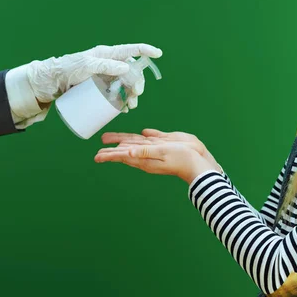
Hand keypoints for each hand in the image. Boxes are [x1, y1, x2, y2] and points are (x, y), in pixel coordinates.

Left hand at [26, 43, 161, 109]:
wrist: (49, 83)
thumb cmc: (66, 70)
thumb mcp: (85, 66)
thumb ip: (104, 65)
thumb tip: (126, 68)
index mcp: (107, 54)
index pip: (130, 50)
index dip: (145, 51)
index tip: (158, 54)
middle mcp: (109, 64)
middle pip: (131, 71)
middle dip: (138, 83)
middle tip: (137, 94)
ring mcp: (105, 77)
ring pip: (126, 84)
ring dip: (132, 95)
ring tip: (130, 105)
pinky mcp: (100, 88)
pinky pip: (117, 94)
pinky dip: (123, 101)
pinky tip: (124, 108)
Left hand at [94, 129, 222, 183]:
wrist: (199, 163)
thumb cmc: (182, 159)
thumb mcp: (163, 154)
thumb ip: (145, 151)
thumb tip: (128, 152)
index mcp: (144, 158)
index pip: (122, 155)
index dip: (109, 155)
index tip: (97, 156)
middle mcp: (147, 154)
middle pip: (126, 149)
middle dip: (112, 148)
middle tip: (100, 146)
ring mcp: (155, 149)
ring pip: (135, 144)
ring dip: (123, 141)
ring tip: (113, 140)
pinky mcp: (164, 144)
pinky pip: (149, 140)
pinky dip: (141, 137)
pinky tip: (141, 134)